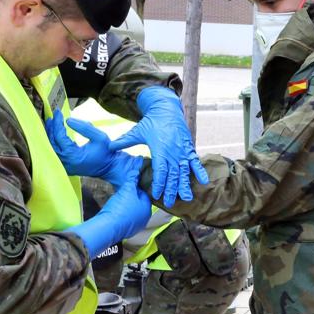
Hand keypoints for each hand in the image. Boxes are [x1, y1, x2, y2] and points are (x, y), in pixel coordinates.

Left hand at [46, 109, 112, 177]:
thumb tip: (68, 120)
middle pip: (52, 143)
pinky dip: (53, 143)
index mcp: (74, 156)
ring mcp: (65, 166)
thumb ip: (84, 128)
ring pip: (51, 149)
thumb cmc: (106, 152)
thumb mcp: (99, 137)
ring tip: (51, 123)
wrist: (109, 167)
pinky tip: (54, 134)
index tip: (58, 112)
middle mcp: (66, 162)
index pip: (60, 137)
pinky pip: (55, 153)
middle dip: (51, 128)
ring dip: (50, 135)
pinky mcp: (66, 167)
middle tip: (52, 117)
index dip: (57, 123)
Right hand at [69, 157, 152, 256]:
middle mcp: (145, 218)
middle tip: (123, 193)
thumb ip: (132, 180)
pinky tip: (116, 211)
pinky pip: (126, 219)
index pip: (144, 194)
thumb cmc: (120, 208)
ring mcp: (137, 226)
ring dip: (126, 206)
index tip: (129, 185)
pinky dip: (122, 214)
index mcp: (148, 208)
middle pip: (139, 203)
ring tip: (118, 201)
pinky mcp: (128, 231)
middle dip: (131, 197)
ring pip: (133, 211)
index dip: (136, 188)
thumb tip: (136, 171)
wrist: (108, 226)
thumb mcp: (127, 190)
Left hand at [110, 86, 208, 206]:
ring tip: (186, 198)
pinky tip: (204, 182)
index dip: (159, 183)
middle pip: (172, 175)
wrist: (167, 110)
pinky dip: (200, 171)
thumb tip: (108, 146)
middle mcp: (173, 152)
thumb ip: (124, 141)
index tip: (157, 194)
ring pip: (184, 172)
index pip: (160, 171)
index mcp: (160, 149)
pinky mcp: (189, 148)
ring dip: (185, 185)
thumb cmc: (152, 122)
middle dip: (171, 190)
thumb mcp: (137, 131)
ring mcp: (182, 151)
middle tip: (169, 203)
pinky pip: (195, 162)